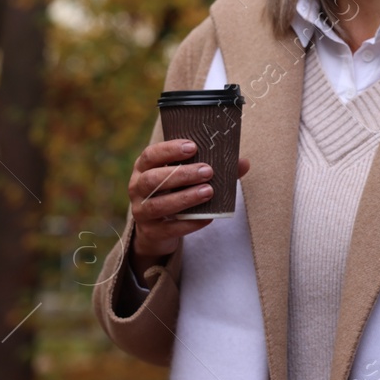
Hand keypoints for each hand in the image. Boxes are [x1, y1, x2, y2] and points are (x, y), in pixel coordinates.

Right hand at [127, 139, 250, 278]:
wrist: (158, 229)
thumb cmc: (174, 192)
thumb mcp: (186, 178)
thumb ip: (211, 169)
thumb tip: (243, 163)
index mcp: (143, 168)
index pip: (150, 155)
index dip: (170, 150)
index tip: (193, 147)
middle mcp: (136, 188)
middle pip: (153, 179)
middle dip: (181, 174)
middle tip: (208, 171)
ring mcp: (141, 211)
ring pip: (158, 205)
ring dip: (185, 198)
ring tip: (209, 192)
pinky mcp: (151, 232)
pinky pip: (169, 229)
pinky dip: (189, 223)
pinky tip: (207, 217)